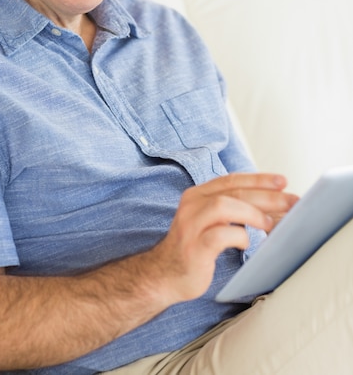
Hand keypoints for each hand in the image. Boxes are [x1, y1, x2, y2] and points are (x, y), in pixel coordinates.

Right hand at [152, 172, 298, 303]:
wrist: (164, 275)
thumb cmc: (196, 248)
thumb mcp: (211, 222)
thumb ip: (233, 210)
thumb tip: (274, 206)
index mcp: (197, 195)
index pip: (232, 180)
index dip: (258, 179)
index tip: (282, 181)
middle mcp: (192, 205)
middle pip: (233, 192)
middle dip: (266, 196)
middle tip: (291, 202)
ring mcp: (191, 225)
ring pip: (223, 206)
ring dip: (252, 213)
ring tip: (270, 224)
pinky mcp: (194, 247)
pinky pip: (220, 235)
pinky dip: (239, 237)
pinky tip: (246, 243)